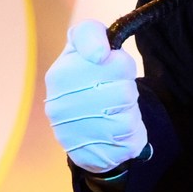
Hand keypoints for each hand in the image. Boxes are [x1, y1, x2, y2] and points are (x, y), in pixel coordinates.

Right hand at [45, 19, 148, 173]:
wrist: (80, 131)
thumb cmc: (84, 81)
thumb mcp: (80, 48)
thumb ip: (90, 35)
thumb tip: (101, 55)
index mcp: (60, 76)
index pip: (116, 65)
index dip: (121, 65)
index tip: (110, 64)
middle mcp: (61, 107)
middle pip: (125, 91)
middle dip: (126, 88)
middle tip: (114, 91)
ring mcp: (75, 135)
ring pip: (128, 116)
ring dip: (130, 111)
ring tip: (115, 111)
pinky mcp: (93, 157)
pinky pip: (132, 139)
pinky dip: (133, 133)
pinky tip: (117, 131)